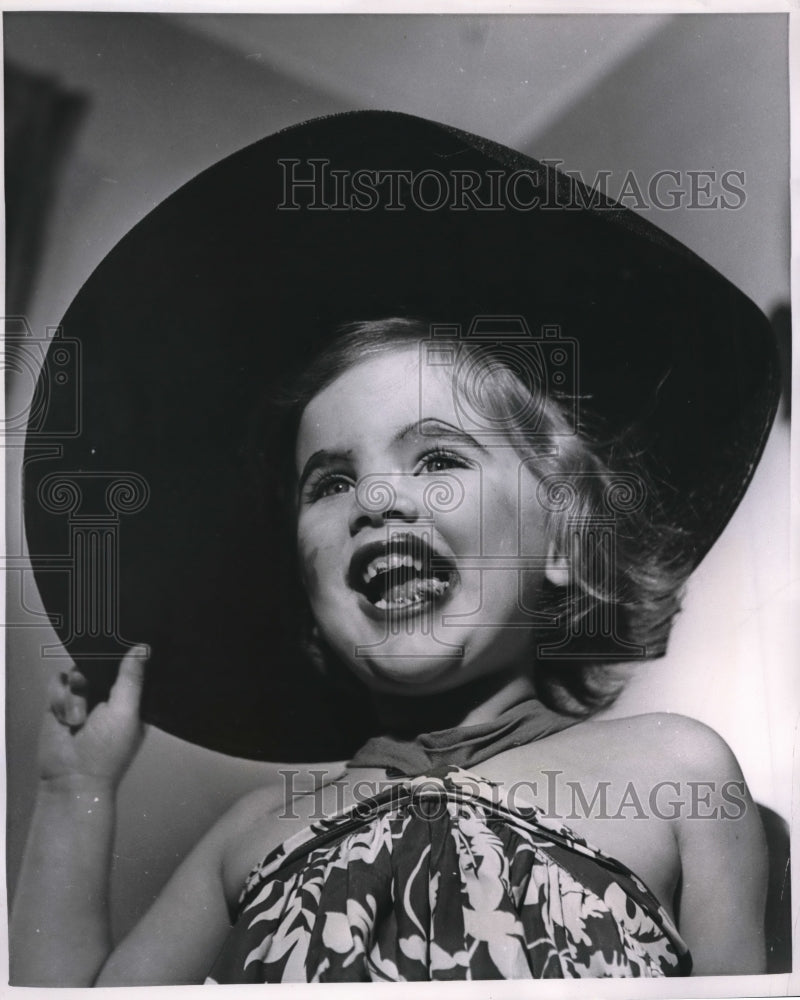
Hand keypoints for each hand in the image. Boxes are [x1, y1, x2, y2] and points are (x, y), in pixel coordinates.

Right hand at [39, 646, 148, 788]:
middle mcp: (107, 694)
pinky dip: (59, 698)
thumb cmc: (107, 750)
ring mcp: (83, 697)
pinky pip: (57, 683)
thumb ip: (131, 679)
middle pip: (99, 662)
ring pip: (75, 672)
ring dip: (75, 694)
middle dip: (92, 672)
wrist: (71, 778)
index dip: (123, 655)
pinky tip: (64, 718)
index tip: (116, 643)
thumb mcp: (126, 713)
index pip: (129, 665)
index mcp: (132, 698)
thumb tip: (143, 648)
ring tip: (78, 718)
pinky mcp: (60, 703)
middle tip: (88, 685)